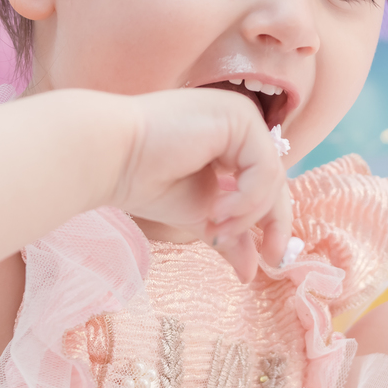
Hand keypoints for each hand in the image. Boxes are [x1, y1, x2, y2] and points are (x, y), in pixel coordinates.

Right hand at [106, 88, 292, 282]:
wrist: (112, 158)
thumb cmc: (145, 180)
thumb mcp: (200, 213)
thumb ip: (231, 234)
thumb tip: (252, 272)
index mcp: (230, 140)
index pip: (266, 182)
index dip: (273, 221)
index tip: (269, 259)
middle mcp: (240, 122)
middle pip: (275, 179)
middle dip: (273, 222)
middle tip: (270, 257)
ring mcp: (240, 115)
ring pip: (271, 177)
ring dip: (248, 214)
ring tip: (215, 227)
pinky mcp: (238, 117)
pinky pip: (264, 167)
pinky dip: (247, 198)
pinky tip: (217, 209)